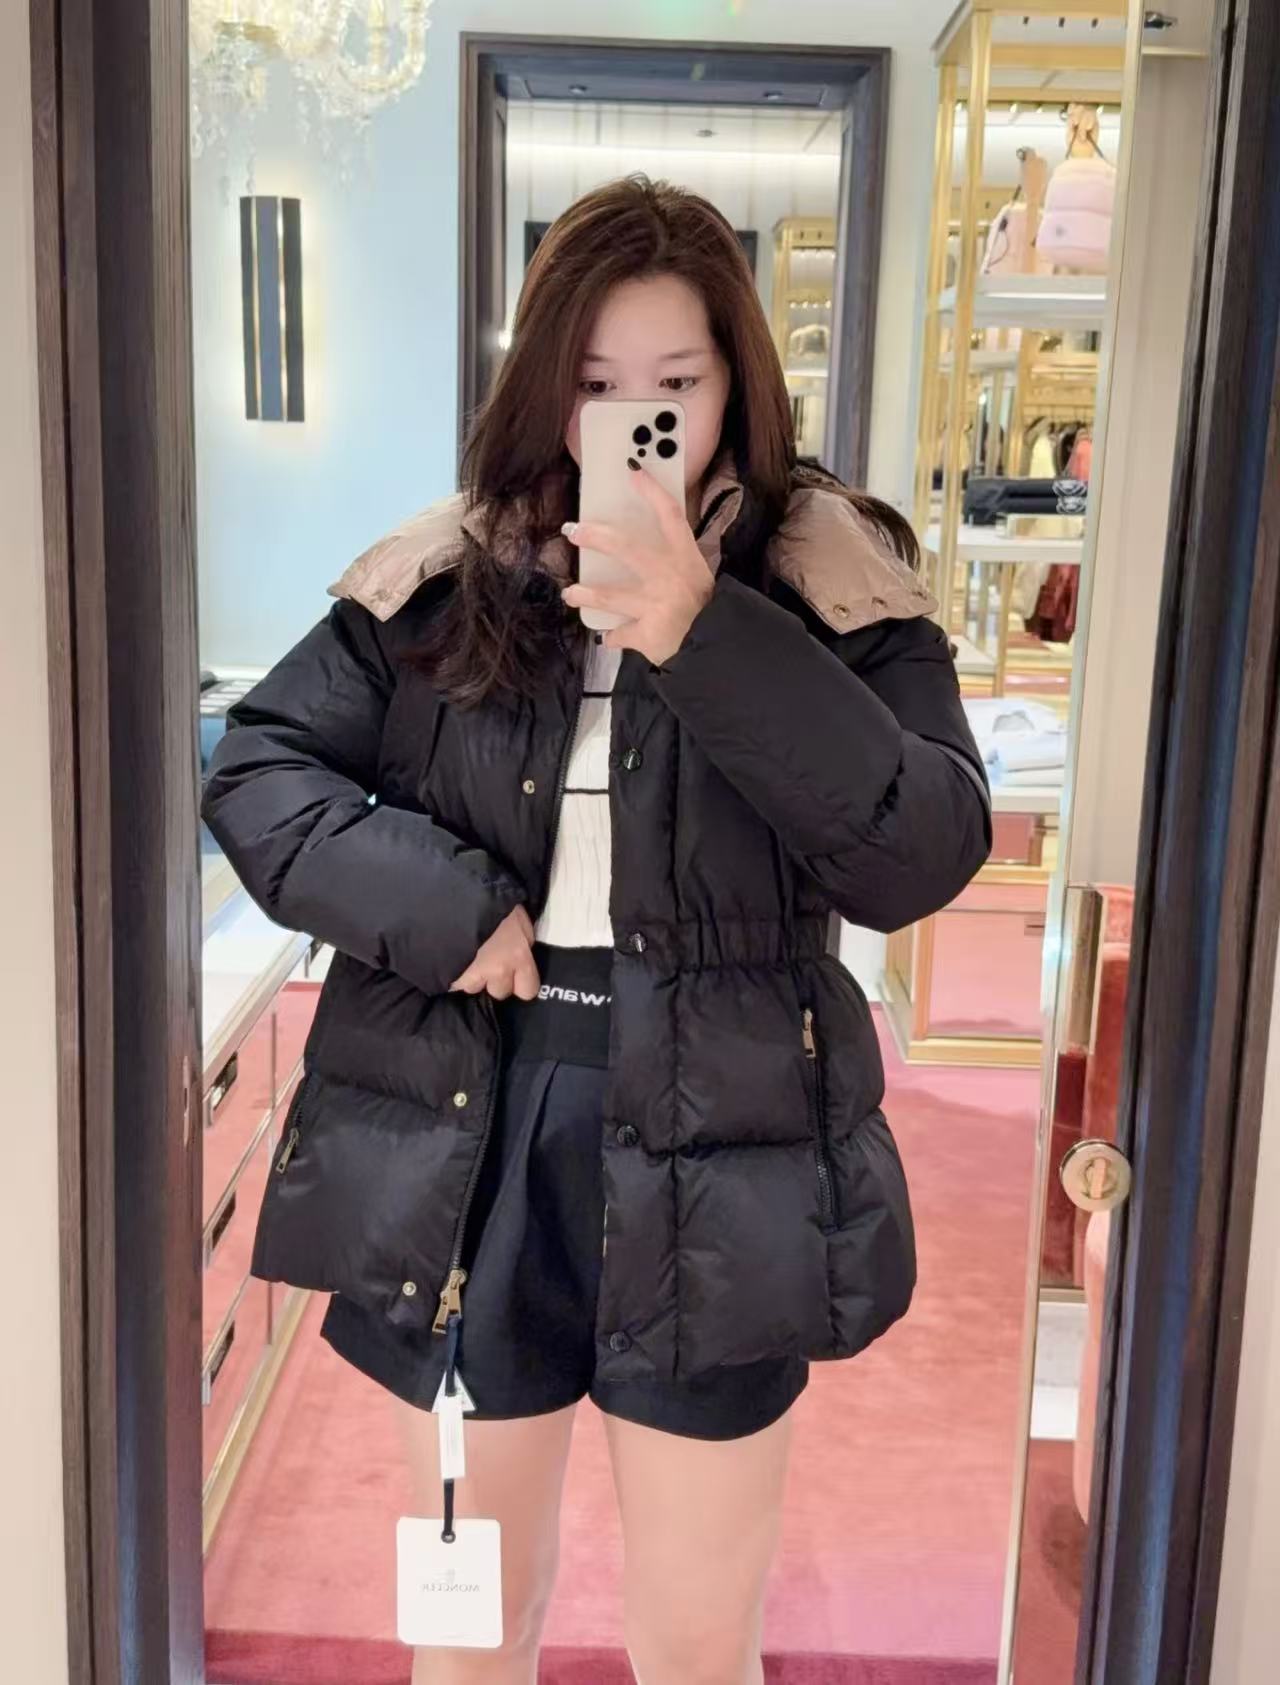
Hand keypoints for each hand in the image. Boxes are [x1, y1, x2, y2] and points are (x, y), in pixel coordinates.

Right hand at [448, 905, 540, 999]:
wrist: (458, 894)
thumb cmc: (492, 901)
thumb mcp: (518, 918)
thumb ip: (523, 941)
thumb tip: (523, 956)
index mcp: (518, 956)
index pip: (527, 990)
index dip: (521, 983)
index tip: (514, 975)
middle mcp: (497, 971)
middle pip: (499, 992)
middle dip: (494, 979)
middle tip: (487, 960)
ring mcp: (470, 976)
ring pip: (473, 987)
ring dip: (471, 976)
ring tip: (467, 955)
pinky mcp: (448, 975)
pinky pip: (453, 983)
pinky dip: (453, 974)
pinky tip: (452, 957)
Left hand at [559, 459, 714, 665]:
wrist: (718, 649)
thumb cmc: (710, 612)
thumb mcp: (701, 580)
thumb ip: (677, 566)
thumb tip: (645, 556)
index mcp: (686, 559)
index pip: (671, 516)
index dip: (652, 491)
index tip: (633, 471)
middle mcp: (669, 576)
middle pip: (626, 547)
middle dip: (595, 537)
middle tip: (573, 531)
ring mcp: (655, 605)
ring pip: (610, 595)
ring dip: (585, 594)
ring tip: (570, 592)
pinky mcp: (647, 633)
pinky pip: (621, 634)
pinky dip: (613, 637)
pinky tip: (607, 638)